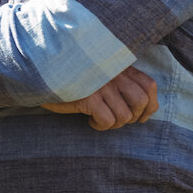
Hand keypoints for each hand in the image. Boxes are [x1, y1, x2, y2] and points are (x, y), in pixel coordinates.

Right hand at [42, 66, 157, 130]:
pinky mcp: (88, 97)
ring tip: (100, 120)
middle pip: (141, 101)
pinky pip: (107, 121)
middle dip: (132, 117)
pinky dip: (100, 126)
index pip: (149, 85)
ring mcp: (101, 85)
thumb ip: (119, 81)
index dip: (150, 106)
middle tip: (117, 119)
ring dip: (113, 124)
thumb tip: (140, 107)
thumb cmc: (73, 77)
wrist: (42, 74)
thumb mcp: (100, 73)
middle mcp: (113, 73)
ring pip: (124, 116)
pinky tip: (90, 120)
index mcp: (119, 66)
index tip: (141, 117)